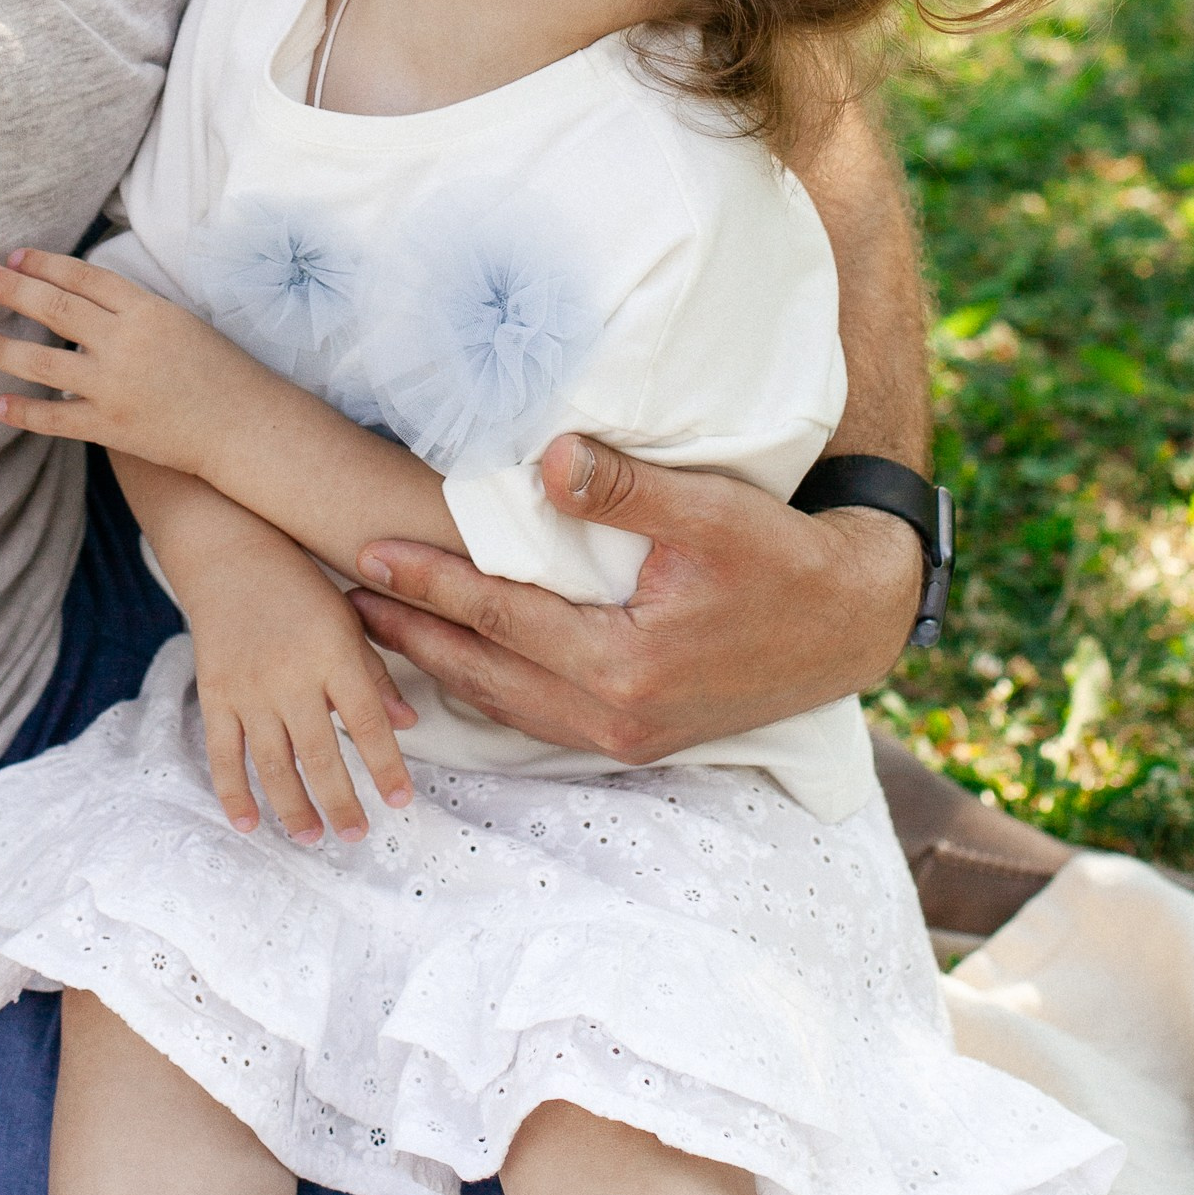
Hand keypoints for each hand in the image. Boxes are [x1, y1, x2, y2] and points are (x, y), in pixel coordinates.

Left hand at [0, 250, 268, 478]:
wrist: (244, 425)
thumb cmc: (219, 370)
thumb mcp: (180, 322)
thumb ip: (132, 309)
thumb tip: (82, 295)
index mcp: (147, 309)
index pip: (84, 277)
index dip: (44, 264)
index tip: (13, 256)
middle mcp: (127, 342)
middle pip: (56, 308)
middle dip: (13, 291)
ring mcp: (117, 386)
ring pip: (44, 363)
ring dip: (0, 351)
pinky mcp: (113, 427)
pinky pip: (57, 418)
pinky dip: (25, 412)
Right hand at [178, 528, 418, 846]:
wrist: (229, 553)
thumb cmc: (299, 586)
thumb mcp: (348, 619)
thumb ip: (375, 674)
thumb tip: (408, 724)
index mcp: (333, 652)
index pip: (368, 721)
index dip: (386, 766)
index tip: (400, 801)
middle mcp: (291, 674)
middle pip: (320, 753)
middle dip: (340, 802)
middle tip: (355, 836)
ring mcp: (249, 687)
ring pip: (273, 763)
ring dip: (293, 807)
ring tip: (311, 837)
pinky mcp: (215, 693)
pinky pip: (223, 753)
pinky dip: (233, 792)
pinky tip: (248, 823)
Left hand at [349, 435, 921, 764]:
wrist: (851, 622)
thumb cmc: (784, 559)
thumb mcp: (713, 512)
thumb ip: (628, 488)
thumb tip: (550, 459)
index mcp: (625, 663)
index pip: (500, 617)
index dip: (429, 583)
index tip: (368, 553)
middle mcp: (617, 714)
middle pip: (485, 674)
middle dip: (410, 636)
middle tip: (341, 601)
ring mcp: (627, 734)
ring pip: (507, 705)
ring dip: (441, 668)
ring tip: (381, 630)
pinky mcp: (639, 735)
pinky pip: (541, 717)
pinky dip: (491, 690)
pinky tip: (460, 667)